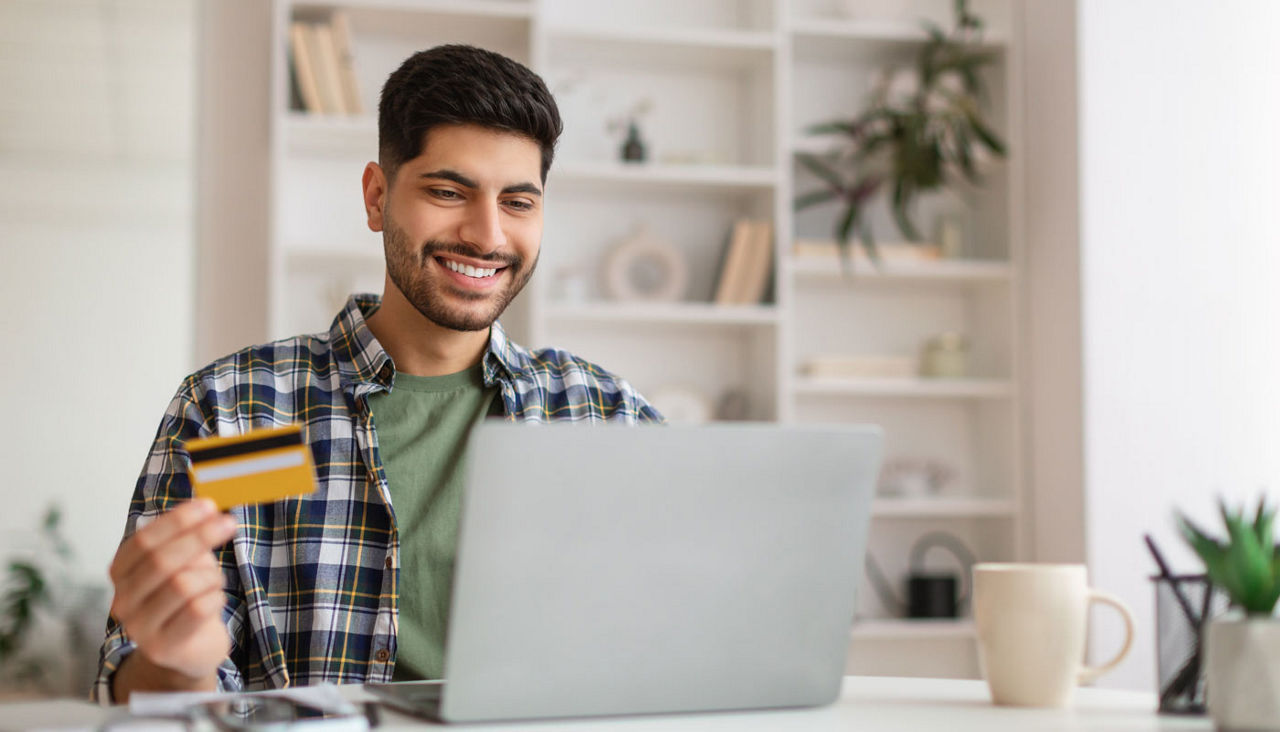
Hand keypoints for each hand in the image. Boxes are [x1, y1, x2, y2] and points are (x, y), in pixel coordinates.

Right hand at [108, 498, 236, 682]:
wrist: (188, 650)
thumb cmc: (187, 598)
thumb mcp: (184, 562)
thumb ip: (190, 538)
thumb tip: (209, 510)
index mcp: (121, 572)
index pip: (143, 541)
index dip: (177, 521)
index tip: (209, 506)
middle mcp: (122, 600)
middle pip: (161, 560)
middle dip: (200, 537)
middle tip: (229, 524)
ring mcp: (140, 627)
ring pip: (181, 585)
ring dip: (211, 576)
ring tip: (216, 581)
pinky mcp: (163, 647)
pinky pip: (197, 610)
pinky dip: (215, 598)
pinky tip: (215, 599)